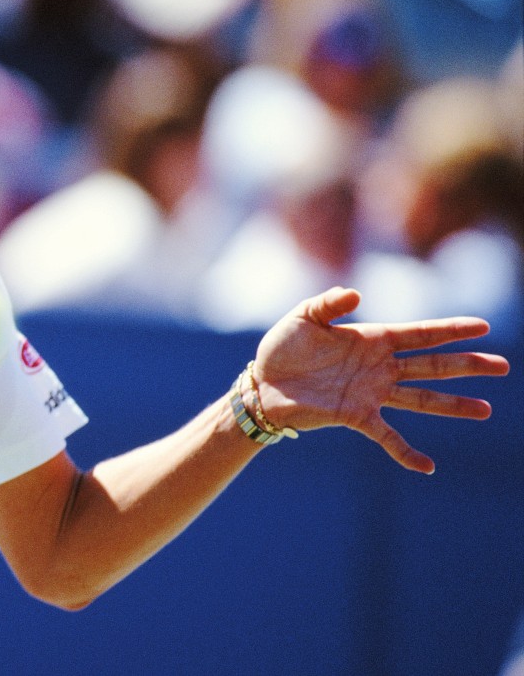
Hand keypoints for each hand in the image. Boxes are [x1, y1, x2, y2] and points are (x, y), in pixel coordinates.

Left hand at [251, 287, 509, 473]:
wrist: (261, 384)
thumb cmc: (283, 347)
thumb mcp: (304, 316)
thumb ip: (329, 302)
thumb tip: (356, 293)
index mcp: (372, 339)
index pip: (420, 333)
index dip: (450, 329)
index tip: (482, 326)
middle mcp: (379, 367)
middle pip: (432, 365)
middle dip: (467, 364)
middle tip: (503, 365)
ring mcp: (371, 393)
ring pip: (421, 398)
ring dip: (453, 404)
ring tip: (486, 410)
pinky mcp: (355, 415)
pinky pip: (387, 435)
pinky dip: (405, 451)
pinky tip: (427, 466)